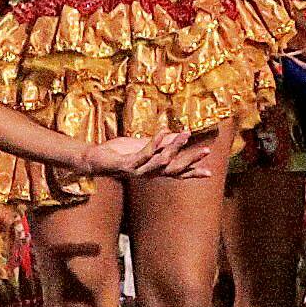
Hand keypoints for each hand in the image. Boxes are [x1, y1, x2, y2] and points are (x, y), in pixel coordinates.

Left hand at [82, 130, 212, 179]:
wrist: (95, 159)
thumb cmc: (119, 152)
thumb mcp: (144, 145)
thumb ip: (161, 143)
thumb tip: (178, 135)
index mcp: (154, 170)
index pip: (177, 174)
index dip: (193, 173)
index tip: (210, 172)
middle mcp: (148, 174)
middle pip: (174, 169)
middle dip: (190, 159)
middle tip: (205, 150)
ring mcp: (138, 171)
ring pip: (161, 161)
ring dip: (174, 146)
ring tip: (185, 133)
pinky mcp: (127, 165)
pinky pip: (144, 155)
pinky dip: (154, 143)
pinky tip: (162, 132)